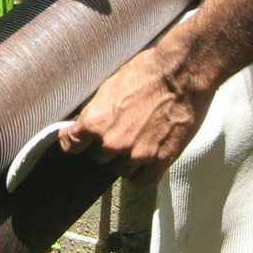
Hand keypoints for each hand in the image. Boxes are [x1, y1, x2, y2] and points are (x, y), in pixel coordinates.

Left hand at [58, 48, 212, 187]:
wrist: (182, 73)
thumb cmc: (148, 71)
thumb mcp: (110, 86)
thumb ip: (98, 111)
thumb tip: (89, 122)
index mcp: (94, 121)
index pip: (70, 144)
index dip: (75, 141)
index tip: (79, 141)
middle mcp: (111, 142)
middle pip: (99, 157)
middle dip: (108, 147)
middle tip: (123, 133)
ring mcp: (136, 154)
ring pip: (122, 170)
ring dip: (127, 160)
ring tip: (140, 144)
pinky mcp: (160, 160)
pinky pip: (143, 181)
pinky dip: (143, 174)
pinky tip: (147, 164)